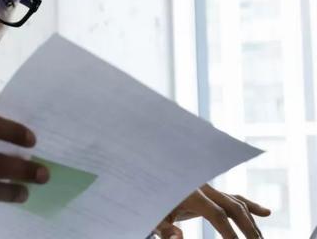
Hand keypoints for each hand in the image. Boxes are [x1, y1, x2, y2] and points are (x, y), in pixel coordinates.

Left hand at [153, 184, 270, 238]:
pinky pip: (233, 197)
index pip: (217, 214)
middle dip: (249, 228)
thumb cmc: (150, 202)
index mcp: (190, 194)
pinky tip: (266, 213)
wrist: (149, 181)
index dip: (229, 232)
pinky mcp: (210, 192)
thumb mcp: (153, 218)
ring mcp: (208, 188)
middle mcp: (203, 188)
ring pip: (237, 202)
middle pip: (234, 206)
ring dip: (251, 221)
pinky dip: (249, 205)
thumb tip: (179, 238)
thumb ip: (164, 229)